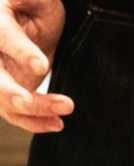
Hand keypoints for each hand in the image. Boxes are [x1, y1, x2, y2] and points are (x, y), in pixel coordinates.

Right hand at [0, 0, 73, 132]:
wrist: (29, 22)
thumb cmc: (31, 5)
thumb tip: (23, 3)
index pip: (2, 37)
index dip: (20, 52)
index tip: (42, 67)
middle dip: (9, 93)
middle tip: (26, 101)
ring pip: (5, 102)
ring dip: (35, 110)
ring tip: (66, 107)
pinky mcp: (9, 94)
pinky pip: (16, 114)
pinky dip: (36, 122)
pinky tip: (57, 124)